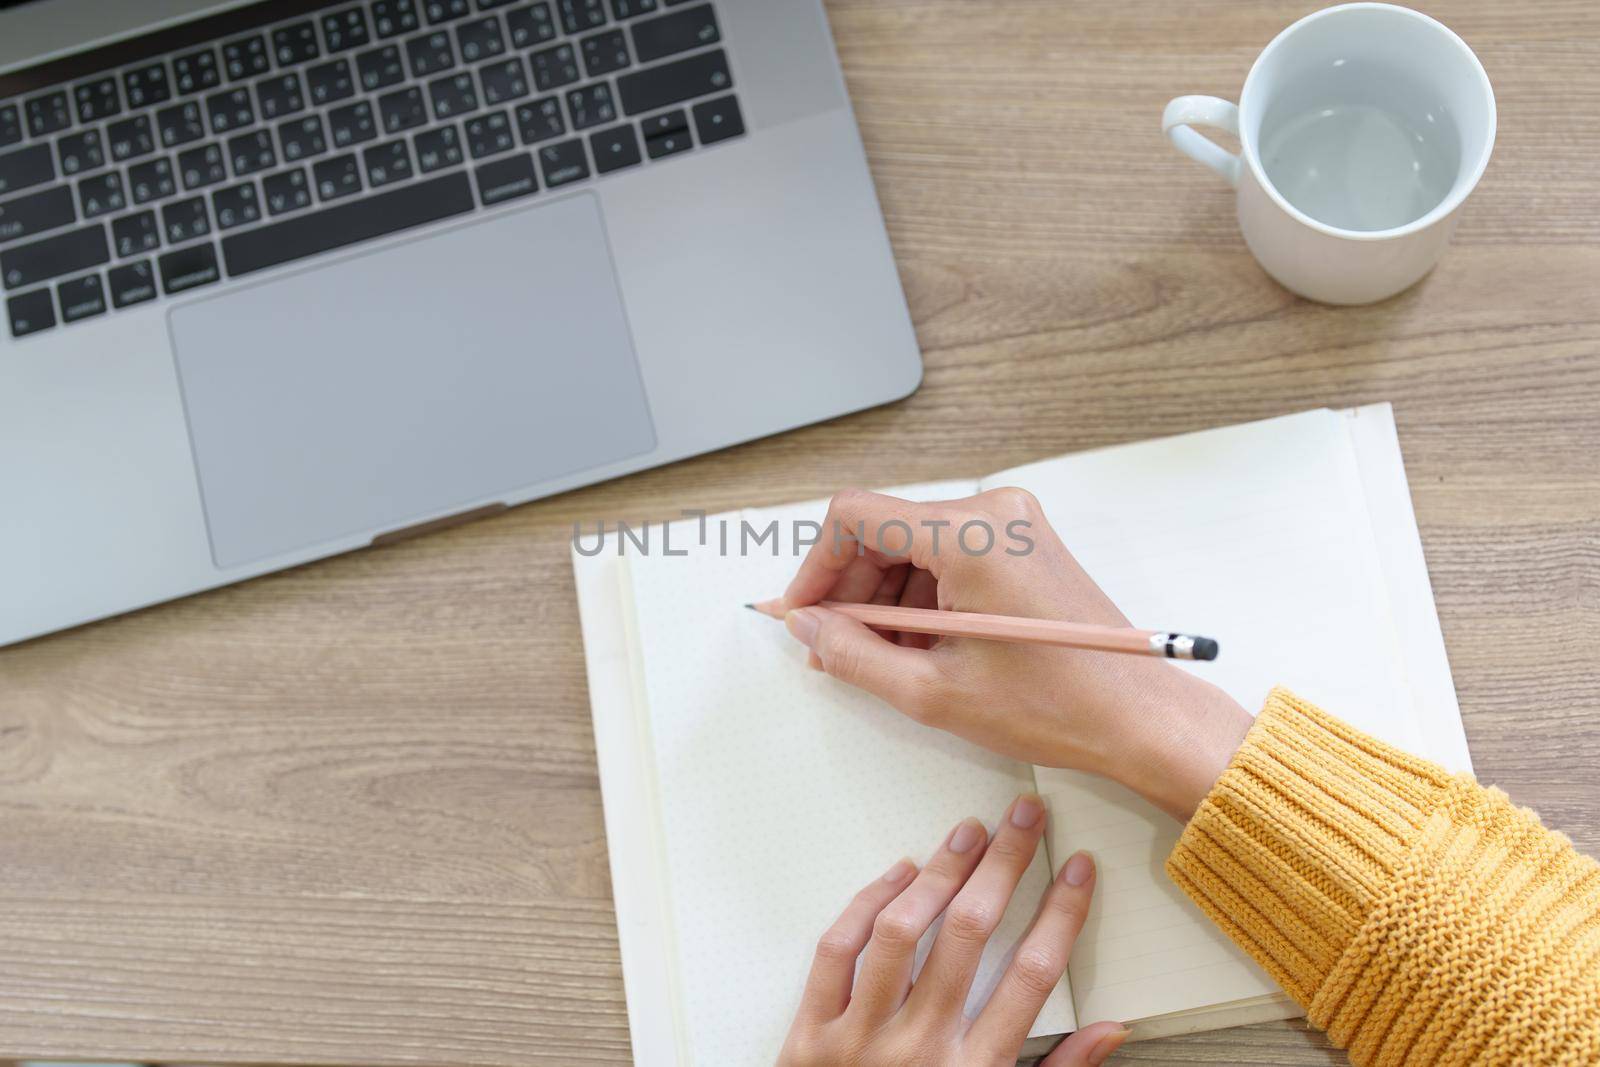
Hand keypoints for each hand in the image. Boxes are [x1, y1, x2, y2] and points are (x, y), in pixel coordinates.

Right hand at [768, 489, 1251, 819]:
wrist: (1138, 716)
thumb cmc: (1056, 704)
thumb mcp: (932, 691)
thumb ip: (853, 653)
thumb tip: (808, 626)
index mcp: (970, 535)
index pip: (855, 516)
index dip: (815, 567)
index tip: (802, 613)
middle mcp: (993, 511)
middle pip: (882, 529)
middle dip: (848, 589)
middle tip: (832, 648)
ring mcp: (1013, 522)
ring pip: (911, 544)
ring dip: (883, 598)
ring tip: (880, 658)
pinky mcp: (1023, 541)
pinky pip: (947, 554)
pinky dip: (920, 596)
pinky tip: (917, 645)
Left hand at [777, 795, 1128, 1066]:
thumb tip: (1112, 1030)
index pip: (1031, 977)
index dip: (1060, 914)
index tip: (1077, 868)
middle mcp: (919, 1050)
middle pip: (971, 935)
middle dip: (1004, 865)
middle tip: (1024, 818)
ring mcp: (859, 1039)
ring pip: (902, 932)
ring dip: (940, 873)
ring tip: (967, 835)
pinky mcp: (809, 1035)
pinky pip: (838, 950)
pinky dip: (868, 904)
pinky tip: (899, 874)